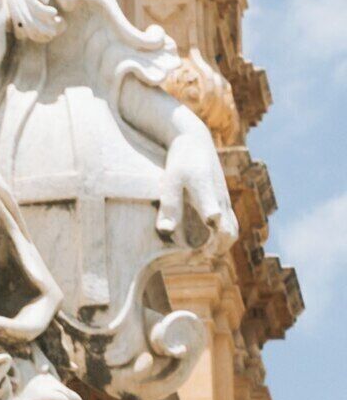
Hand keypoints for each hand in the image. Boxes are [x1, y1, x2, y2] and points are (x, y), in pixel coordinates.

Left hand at [156, 111, 235, 256]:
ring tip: (197, 255)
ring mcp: (225, 201)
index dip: (213, 229)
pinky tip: (202, 242)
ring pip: (232, 231)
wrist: (195, 140)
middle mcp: (221, 200)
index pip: (215, 214)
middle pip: (230, 234)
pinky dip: (221, 238)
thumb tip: (165, 231)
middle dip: (215, 250)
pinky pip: (230, 225)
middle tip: (192, 259)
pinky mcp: (224, 200)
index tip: (202, 245)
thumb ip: (169, 206)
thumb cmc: (180, 160)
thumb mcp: (171, 181)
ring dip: (219, 246)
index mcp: (207, 193)